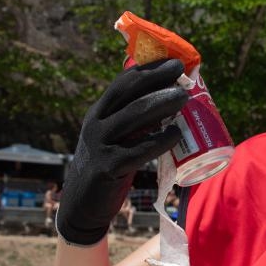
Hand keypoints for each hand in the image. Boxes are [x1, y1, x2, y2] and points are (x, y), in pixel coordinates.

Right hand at [55, 59, 187, 244]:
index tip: (172, 61)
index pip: (122, 83)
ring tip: (184, 97)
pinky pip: (138, 150)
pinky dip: (159, 141)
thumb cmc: (107, 165)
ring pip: (133, 116)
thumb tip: (170, 102)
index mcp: (99, 113)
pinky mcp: (108, 167)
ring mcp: (100, 145)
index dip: (148, 70)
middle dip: (156, 79)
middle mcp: (97, 124)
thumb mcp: (113, 138)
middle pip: (128, 94)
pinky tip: (176, 134)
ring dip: (161, 103)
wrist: (81, 204)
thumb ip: (133, 123)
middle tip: (181, 72)